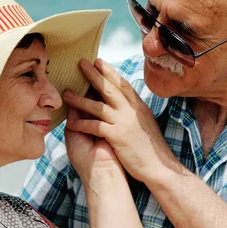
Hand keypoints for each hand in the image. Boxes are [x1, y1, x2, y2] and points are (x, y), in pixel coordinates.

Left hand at [63, 59, 181, 183]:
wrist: (159, 166)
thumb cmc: (152, 148)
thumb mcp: (145, 123)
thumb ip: (135, 111)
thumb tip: (127, 103)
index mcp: (138, 107)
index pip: (122, 84)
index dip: (110, 72)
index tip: (99, 61)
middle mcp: (131, 111)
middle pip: (110, 88)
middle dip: (94, 75)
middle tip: (81, 63)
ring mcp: (124, 122)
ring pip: (98, 106)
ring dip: (80, 99)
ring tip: (66, 93)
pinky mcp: (117, 136)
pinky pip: (95, 126)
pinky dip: (82, 124)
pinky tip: (70, 124)